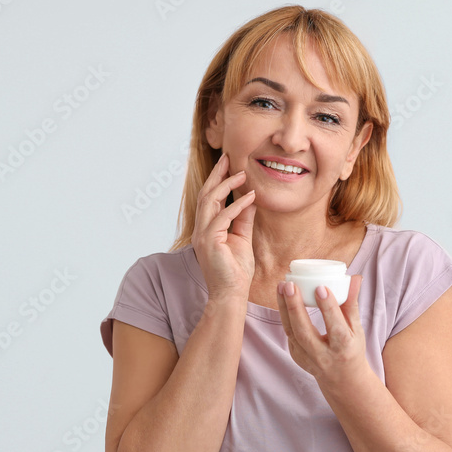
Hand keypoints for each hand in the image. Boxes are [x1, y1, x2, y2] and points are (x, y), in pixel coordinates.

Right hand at [190, 152, 256, 301]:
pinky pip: (223, 217)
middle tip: (228, 157)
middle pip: (206, 195)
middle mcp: (201, 230)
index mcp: (206, 229)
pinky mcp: (209, 242)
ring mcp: (202, 236)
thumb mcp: (242, 238)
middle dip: (217, 174)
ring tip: (241, 173)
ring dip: (226, 185)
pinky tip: (250, 197)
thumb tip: (250, 198)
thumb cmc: (235, 271)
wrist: (231, 294)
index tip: (228, 164)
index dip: (218, 180)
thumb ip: (243, 218)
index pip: (210, 199)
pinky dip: (237, 205)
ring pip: (210, 202)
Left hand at [275, 274, 368, 384]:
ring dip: (284, 308)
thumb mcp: (356, 329)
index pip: (335, 327)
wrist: (342, 378)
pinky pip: (288, 333)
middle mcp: (323, 355)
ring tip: (281, 286)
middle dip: (295, 307)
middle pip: (304, 331)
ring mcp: (306, 358)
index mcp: (343, 348)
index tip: (320, 288)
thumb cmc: (351, 348)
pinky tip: (282, 297)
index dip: (328, 308)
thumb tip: (355, 278)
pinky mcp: (296, 356)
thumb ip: (352, 303)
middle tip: (290, 285)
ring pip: (290, 331)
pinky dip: (284, 315)